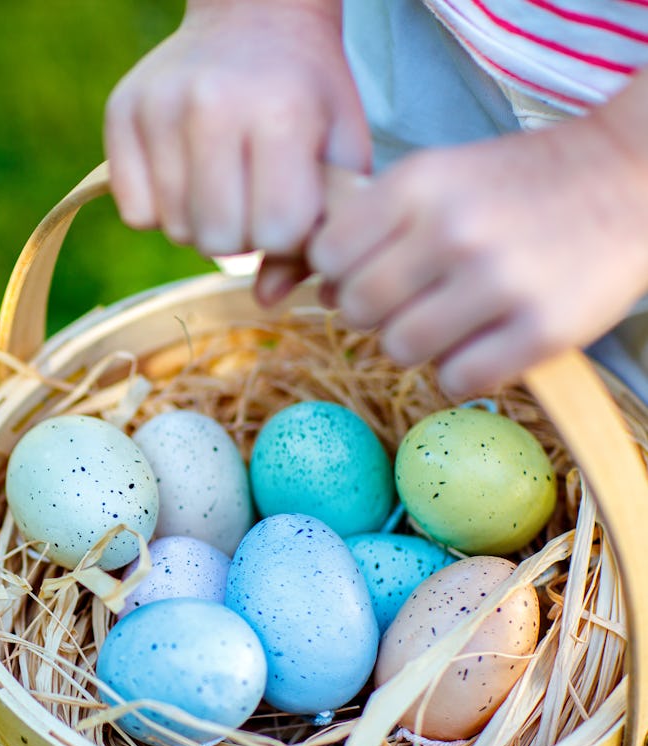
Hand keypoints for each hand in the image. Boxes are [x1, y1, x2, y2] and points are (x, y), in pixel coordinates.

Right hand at [104, 0, 370, 274]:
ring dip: (203, 224)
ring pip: (175, 230)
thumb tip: (266, 300)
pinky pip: (136, 212)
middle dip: (242, 236)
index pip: (274, 234)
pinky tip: (187, 176)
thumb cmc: (307, 93)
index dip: (286, 235)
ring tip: (224, 184)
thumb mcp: (339, 153)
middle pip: (219, 241)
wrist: (255, 12)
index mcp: (281, 114)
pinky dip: (162, 210)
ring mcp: (160, 107)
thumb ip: (319, 232)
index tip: (293, 206)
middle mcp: (213, 107)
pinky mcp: (121, 112)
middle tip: (254, 200)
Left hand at [308, 110, 647, 395]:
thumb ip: (375, 223)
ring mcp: (499, 283)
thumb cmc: (518, 184)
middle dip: (375, 314)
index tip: (366, 275)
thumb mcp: (440, 174)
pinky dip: (460, 372)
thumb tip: (318, 291)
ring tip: (449, 323)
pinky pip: (457, 381)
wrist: (627, 178)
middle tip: (409, 303)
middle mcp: (453, 231)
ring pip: (401, 351)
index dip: (339, 274)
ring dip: (417, 346)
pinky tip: (481, 345)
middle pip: (358, 310)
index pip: (328, 256)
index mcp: (419, 184)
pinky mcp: (541, 331)